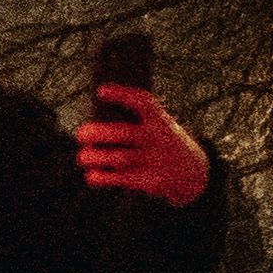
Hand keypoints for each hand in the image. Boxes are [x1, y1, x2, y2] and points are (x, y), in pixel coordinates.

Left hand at [77, 84, 208, 206]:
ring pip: (119, 158)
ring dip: (94, 157)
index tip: (101, 91)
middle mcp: (157, 139)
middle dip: (97, 133)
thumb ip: (135, 120)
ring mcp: (154, 161)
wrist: (191, 172)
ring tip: (83, 157)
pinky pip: (121, 179)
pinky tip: (91, 175)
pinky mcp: (150, 181)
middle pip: (123, 133)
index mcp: (160, 120)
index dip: (121, 95)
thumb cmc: (162, 141)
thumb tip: (96, 120)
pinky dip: (102, 177)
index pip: (142, 102)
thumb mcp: (159, 125)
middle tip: (81, 134)